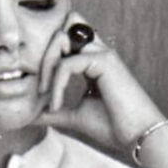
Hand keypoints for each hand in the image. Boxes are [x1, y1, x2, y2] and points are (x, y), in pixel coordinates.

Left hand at [37, 12, 162, 149]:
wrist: (137, 137)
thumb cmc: (113, 127)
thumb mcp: (74, 117)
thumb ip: (54, 111)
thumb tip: (29, 115)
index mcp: (92, 62)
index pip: (64, 39)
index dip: (47, 55)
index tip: (39, 89)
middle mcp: (98, 52)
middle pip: (60, 29)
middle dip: (43, 54)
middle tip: (39, 87)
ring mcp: (102, 53)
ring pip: (61, 38)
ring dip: (47, 65)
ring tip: (44, 94)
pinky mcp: (105, 61)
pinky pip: (68, 63)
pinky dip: (57, 83)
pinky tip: (57, 105)